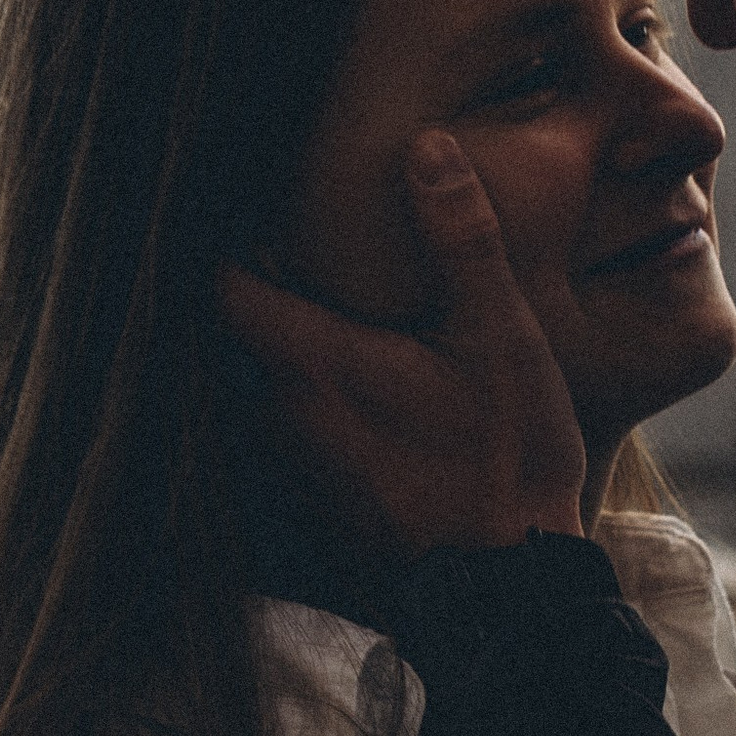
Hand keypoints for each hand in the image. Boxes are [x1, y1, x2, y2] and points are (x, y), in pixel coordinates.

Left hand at [220, 133, 587, 557]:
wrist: (511, 588)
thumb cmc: (506, 458)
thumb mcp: (501, 336)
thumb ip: (461, 240)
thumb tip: (426, 148)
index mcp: (317, 365)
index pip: (225, 291)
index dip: (224, 244)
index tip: (240, 204)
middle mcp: (286, 415)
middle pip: (238, 336)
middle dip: (260, 291)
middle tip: (290, 244)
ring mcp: (299, 464)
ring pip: (263, 386)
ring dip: (283, 350)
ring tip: (324, 307)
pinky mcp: (322, 499)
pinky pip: (291, 430)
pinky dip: (307, 398)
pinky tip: (357, 383)